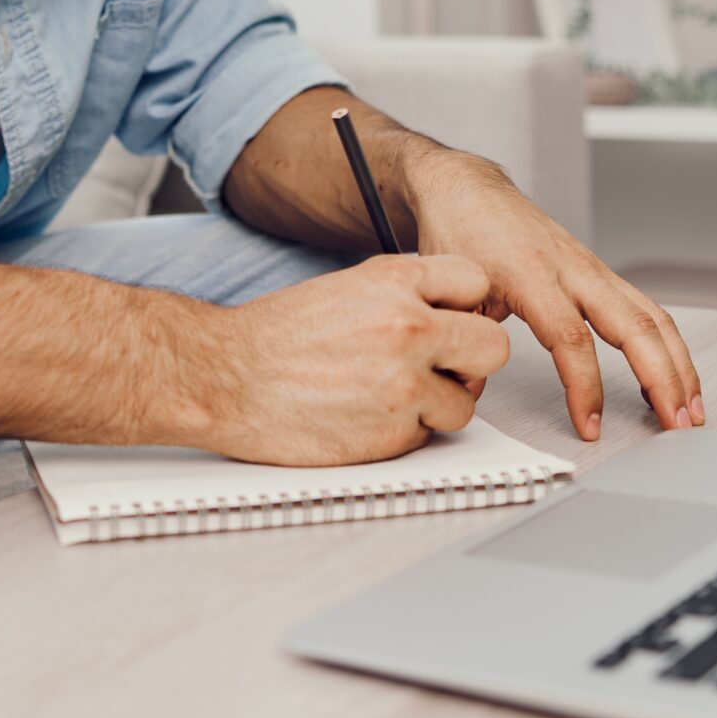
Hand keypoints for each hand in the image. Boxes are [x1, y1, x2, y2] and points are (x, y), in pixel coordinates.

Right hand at [194, 254, 511, 466]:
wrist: (224, 379)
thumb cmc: (274, 338)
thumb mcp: (346, 289)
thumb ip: (403, 299)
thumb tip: (449, 322)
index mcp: (394, 281)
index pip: (475, 283)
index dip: (466, 307)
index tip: (454, 321)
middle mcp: (408, 327)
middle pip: (493, 347)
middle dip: (472, 363)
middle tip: (445, 370)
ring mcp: (405, 383)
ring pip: (465, 403)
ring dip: (437, 407)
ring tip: (388, 398)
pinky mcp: (394, 432)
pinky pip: (428, 437)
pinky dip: (404, 433)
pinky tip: (366, 417)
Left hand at [408, 157, 702, 441]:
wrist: (468, 190)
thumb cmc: (462, 232)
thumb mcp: (454, 293)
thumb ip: (467, 344)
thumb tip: (470, 392)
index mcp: (532, 274)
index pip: (571, 338)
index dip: (585, 387)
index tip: (591, 426)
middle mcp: (572, 269)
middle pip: (634, 326)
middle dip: (663, 378)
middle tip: (677, 424)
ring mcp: (592, 269)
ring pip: (652, 317)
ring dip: (678, 365)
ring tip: (690, 409)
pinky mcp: (600, 272)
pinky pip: (646, 309)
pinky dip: (667, 345)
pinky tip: (673, 376)